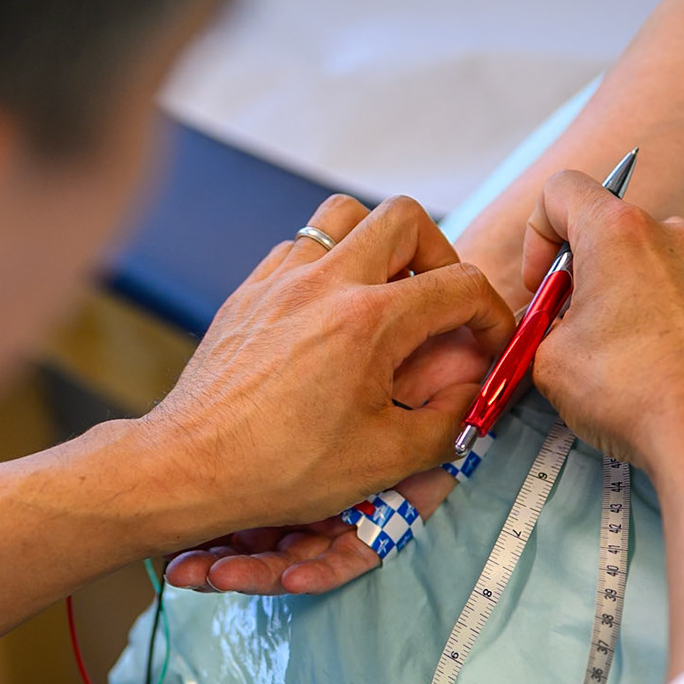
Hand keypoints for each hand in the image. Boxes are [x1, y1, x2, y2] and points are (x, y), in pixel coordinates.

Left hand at [144, 194, 513, 542]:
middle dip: (438, 254)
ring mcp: (280, 280)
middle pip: (405, 219)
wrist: (190, 466)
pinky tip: (330, 312)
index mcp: (368, 320)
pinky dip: (328, 264)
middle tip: (439, 303)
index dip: (492, 313)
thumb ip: (449, 421)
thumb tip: (473, 396)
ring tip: (386, 293)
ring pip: (344, 216)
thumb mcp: (385, 459)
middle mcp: (325, 283)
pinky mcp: (249, 291)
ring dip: (377, 243)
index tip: (491, 342)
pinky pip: (298, 246)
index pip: (459, 286)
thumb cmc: (279, 468)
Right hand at [525, 169, 683, 486]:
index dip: (540, 234)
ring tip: (643, 357)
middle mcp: (678, 235)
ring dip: (648, 297)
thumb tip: (551, 328)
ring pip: (671, 266)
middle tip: (589, 330)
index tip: (544, 282)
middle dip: (598, 276)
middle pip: (621, 235)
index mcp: (618, 234)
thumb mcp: (550, 363)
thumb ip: (543, 327)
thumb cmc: (634, 397)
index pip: (563, 191)